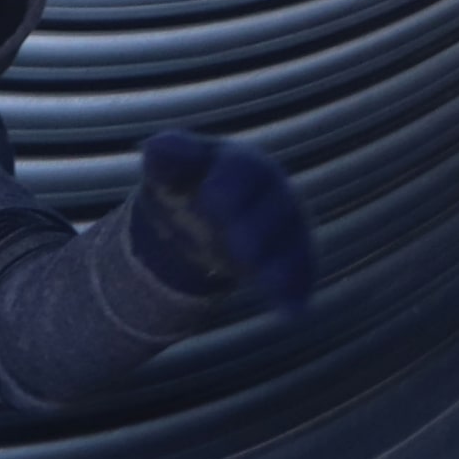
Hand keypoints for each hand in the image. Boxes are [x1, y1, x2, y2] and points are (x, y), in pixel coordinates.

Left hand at [134, 130, 314, 314]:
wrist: (195, 217)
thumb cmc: (184, 185)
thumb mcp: (169, 170)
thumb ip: (166, 157)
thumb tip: (157, 146)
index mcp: (241, 165)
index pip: (242, 170)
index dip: (229, 185)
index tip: (210, 198)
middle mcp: (272, 193)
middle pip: (273, 208)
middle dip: (256, 228)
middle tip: (238, 247)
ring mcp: (286, 226)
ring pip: (292, 244)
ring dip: (283, 265)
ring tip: (274, 284)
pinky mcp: (292, 257)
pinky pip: (301, 274)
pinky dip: (296, 292)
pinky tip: (291, 311)